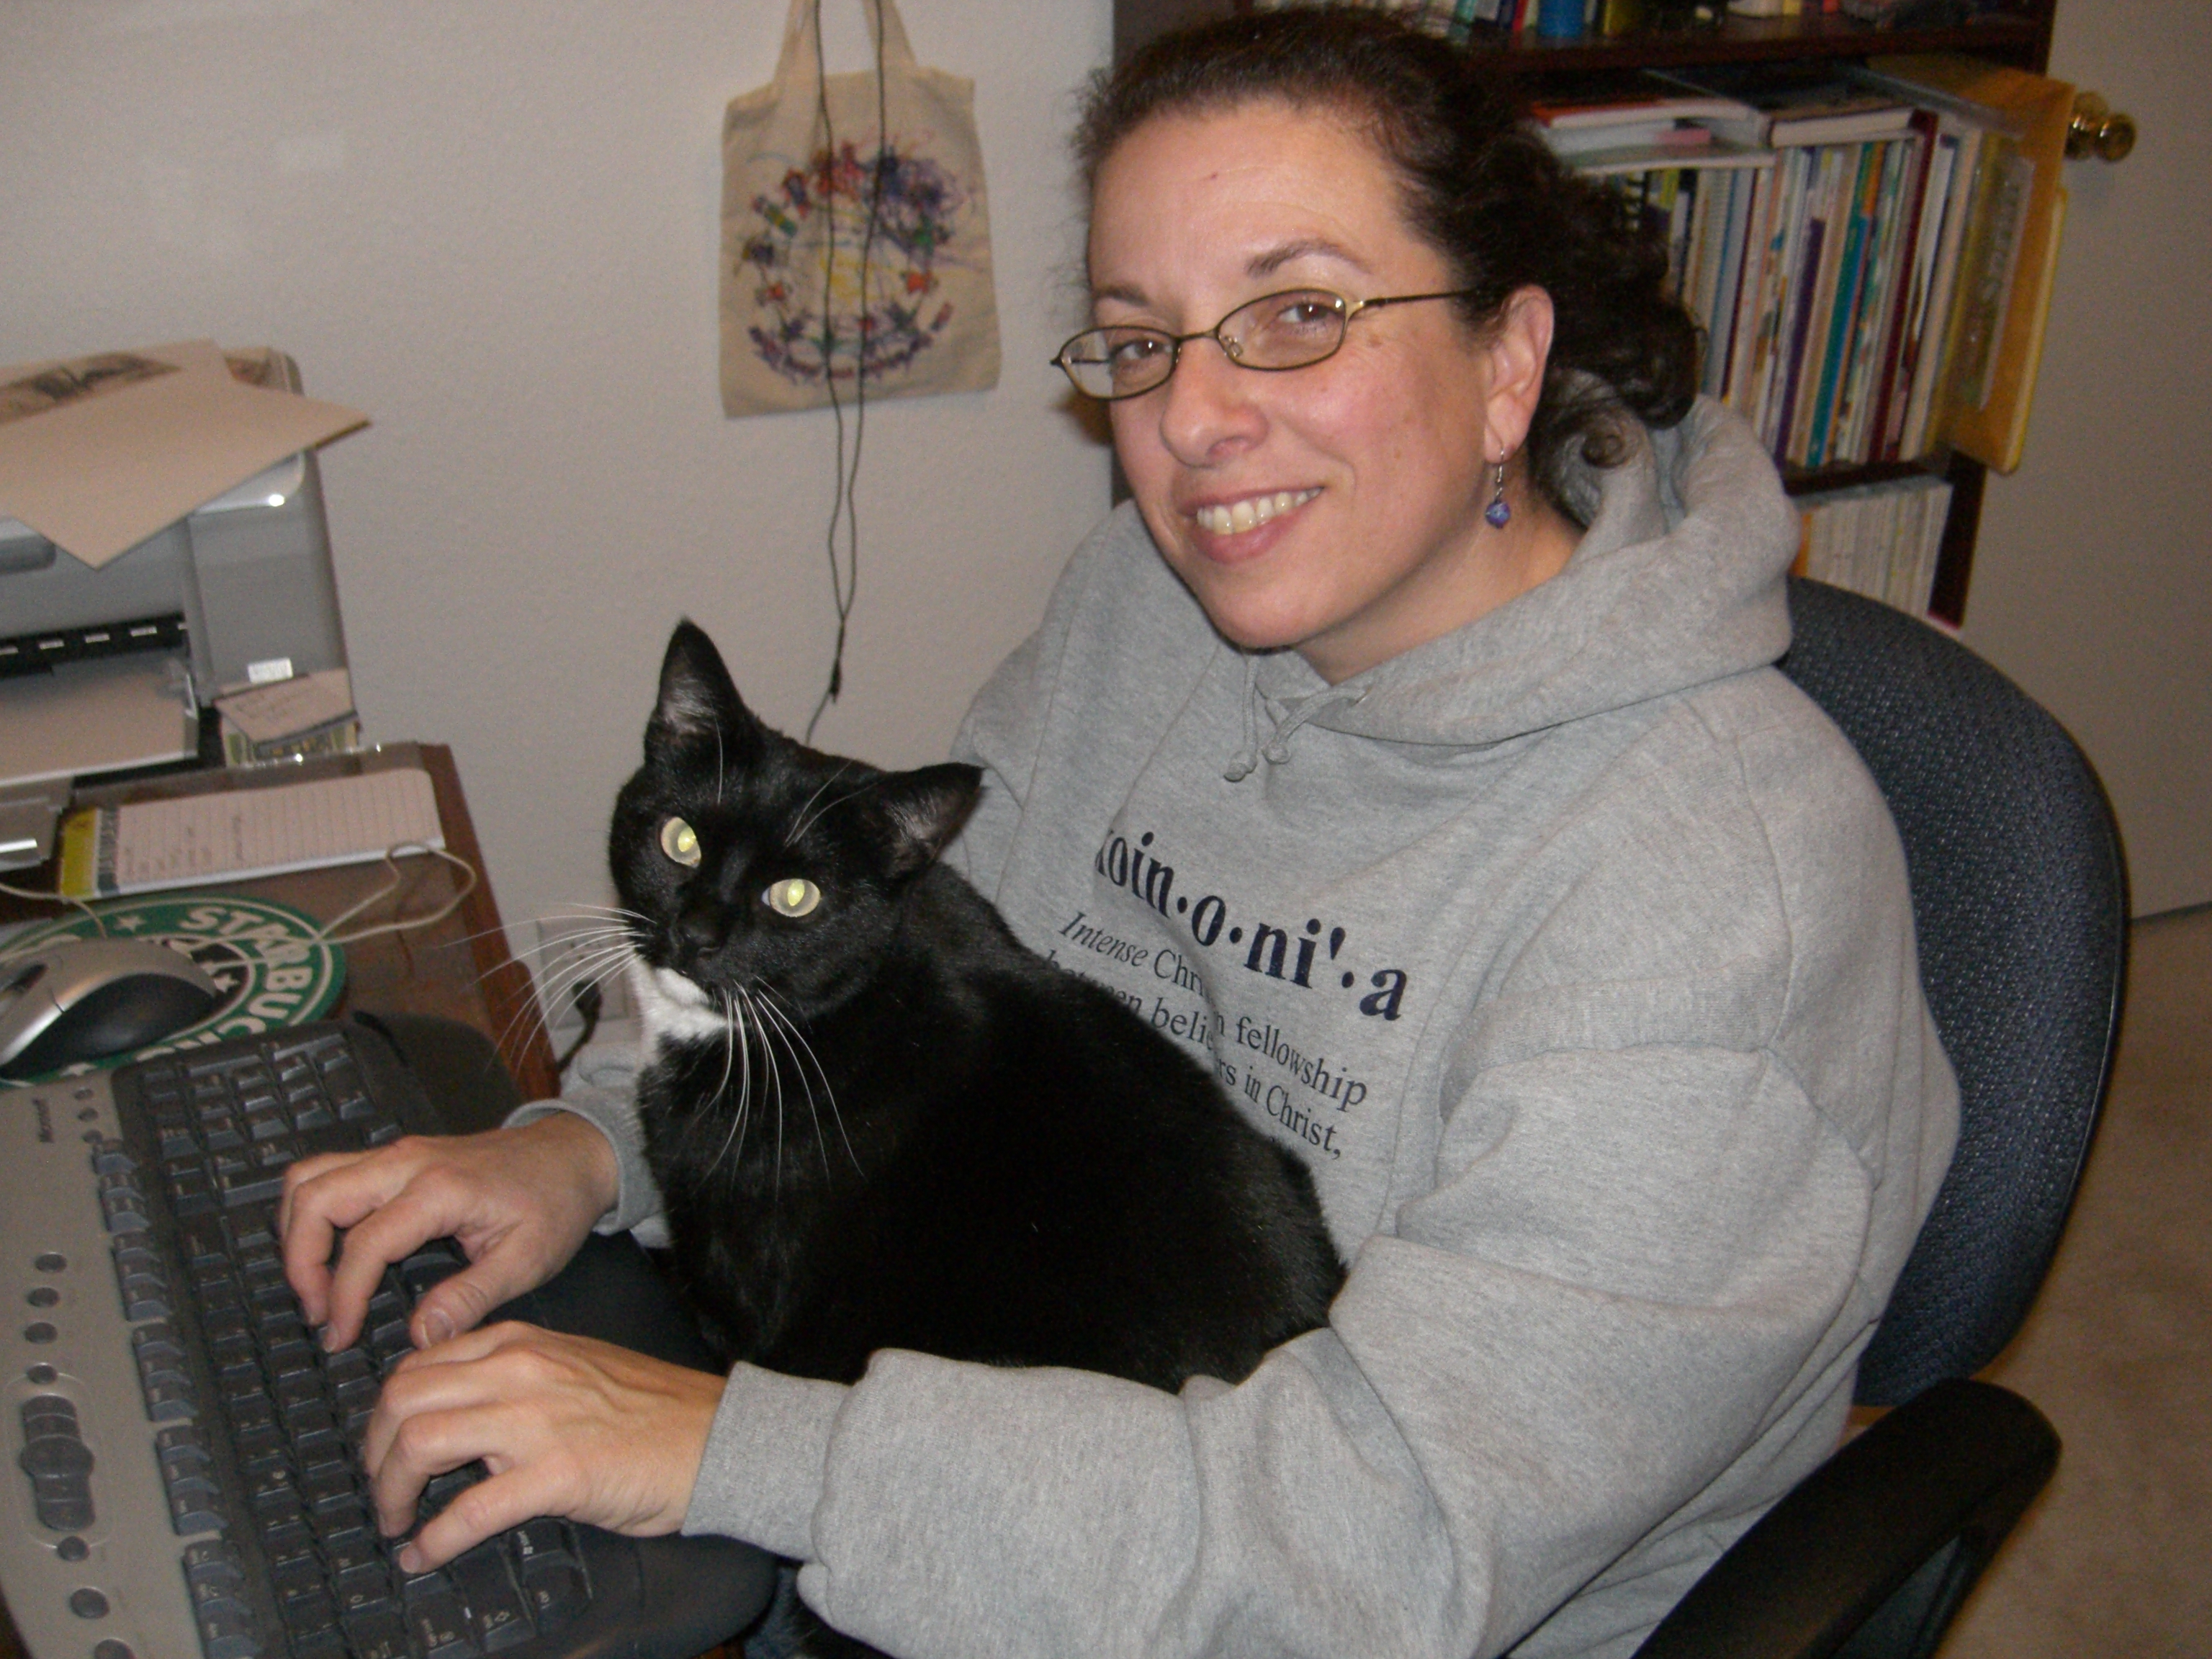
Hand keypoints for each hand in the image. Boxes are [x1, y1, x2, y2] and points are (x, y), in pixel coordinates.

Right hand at [279, 1114, 619, 1351]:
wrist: (576, 1153)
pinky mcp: (398, 1157)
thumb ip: (470, 1298)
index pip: (365, 1243)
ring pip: (311, 1177)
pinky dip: (314, 1213)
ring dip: (298, 1231)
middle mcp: (408, 1161)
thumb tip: (420, 1337)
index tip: (340, 1337)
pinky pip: (331, 1173)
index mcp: (440, 1189)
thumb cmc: (556, 1202)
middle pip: (315, 1196)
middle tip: (318, 1312)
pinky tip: (331, 1254)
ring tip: (315, 1287)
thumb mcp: (527, 1259)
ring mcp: (398, 1153)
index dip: (342, 1296)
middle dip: (300, 1260)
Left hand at [362, 1322, 725, 1569]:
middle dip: (374, 1452)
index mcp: (518, 1343)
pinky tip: (425, 1554)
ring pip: (419, 1444)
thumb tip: (453, 1412)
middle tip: (382, 1489)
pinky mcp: (555, 1474)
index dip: (386, 1414)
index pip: (417, 1367)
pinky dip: (434, 1539)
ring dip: (391, 1492)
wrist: (713, 1434)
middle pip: (401, 1400)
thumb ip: (512, 1376)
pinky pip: (468, 1511)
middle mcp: (517, 1371)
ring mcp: (534, 1421)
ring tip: (396, 1520)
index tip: (385, 1448)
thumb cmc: (649, 1408)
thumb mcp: (571, 1365)